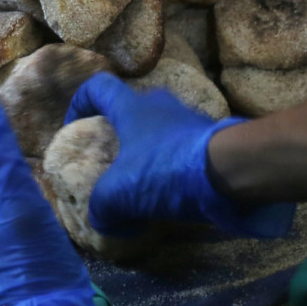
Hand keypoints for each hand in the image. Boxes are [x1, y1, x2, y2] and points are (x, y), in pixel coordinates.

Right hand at [64, 73, 293, 238]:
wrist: (232, 170)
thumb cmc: (165, 170)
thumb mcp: (119, 194)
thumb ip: (102, 206)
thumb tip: (101, 218)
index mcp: (132, 107)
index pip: (99, 87)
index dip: (81, 102)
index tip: (74, 126)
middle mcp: (161, 105)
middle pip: (133, 108)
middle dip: (120, 132)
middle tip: (113, 159)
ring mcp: (191, 120)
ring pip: (162, 129)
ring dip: (151, 150)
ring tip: (146, 182)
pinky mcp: (214, 139)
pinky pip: (186, 149)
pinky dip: (176, 167)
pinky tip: (176, 194)